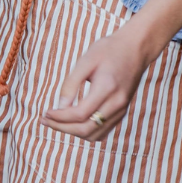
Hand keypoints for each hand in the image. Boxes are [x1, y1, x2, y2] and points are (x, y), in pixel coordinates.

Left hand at [39, 20, 151, 141]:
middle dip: (63, 128)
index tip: (46, 113)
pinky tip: (74, 122)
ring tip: (57, 122)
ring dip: (73, 133)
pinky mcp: (122, 111)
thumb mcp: (87, 59)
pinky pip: (102, 131)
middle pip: (86, 129)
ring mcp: (121, 110)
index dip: (60, 117)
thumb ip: (72, 83)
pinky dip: (86, 131)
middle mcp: (116, 103)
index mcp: (107, 88)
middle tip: (46, 120)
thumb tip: (60, 107)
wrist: (136, 48)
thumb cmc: (109, 49)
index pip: (80, 114)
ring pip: (94, 135)